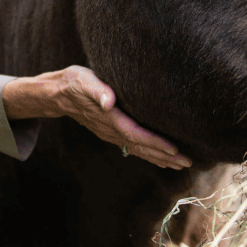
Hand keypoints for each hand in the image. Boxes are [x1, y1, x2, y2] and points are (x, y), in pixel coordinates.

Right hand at [2, 66, 191, 170]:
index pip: (136, 134)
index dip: (155, 143)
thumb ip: (97, 90)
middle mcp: (111, 131)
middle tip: (188, 164)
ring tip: (181, 165)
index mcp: (109, 119)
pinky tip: (161, 158)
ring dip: (160, 158)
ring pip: (139, 150)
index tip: (174, 149)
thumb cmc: (74, 82)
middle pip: (141, 147)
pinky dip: (149, 153)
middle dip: (164, 156)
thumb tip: (108, 101)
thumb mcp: (84, 81)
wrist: (58, 93)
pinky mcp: (111, 132)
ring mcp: (111, 134)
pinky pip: (133, 146)